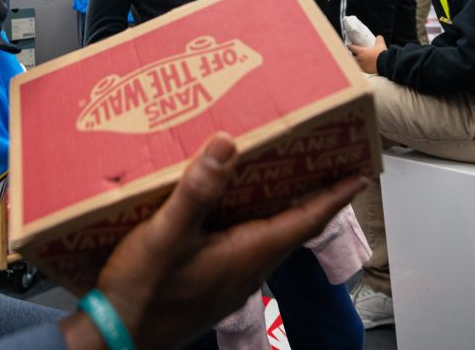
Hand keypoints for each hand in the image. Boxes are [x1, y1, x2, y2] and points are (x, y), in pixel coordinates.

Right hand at [65, 133, 365, 348]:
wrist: (115, 340)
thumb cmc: (143, 292)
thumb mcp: (166, 234)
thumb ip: (198, 191)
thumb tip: (228, 144)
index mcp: (248, 254)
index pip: (305, 220)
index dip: (333, 195)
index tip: (359, 174)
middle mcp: (247, 270)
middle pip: (292, 227)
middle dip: (310, 196)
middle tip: (323, 163)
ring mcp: (229, 281)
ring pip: (267, 238)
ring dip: (279, 208)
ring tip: (280, 177)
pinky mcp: (209, 286)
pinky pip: (242, 247)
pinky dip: (248, 221)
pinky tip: (227, 210)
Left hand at [348, 35, 386, 73]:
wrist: (385, 64)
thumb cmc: (381, 54)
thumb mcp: (380, 44)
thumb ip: (379, 39)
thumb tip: (379, 37)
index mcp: (361, 51)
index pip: (352, 48)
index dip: (350, 46)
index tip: (349, 46)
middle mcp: (360, 58)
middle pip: (352, 57)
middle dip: (352, 55)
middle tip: (353, 54)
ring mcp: (362, 65)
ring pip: (355, 63)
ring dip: (355, 62)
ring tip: (357, 60)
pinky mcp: (366, 71)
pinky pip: (360, 69)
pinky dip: (360, 67)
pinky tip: (362, 66)